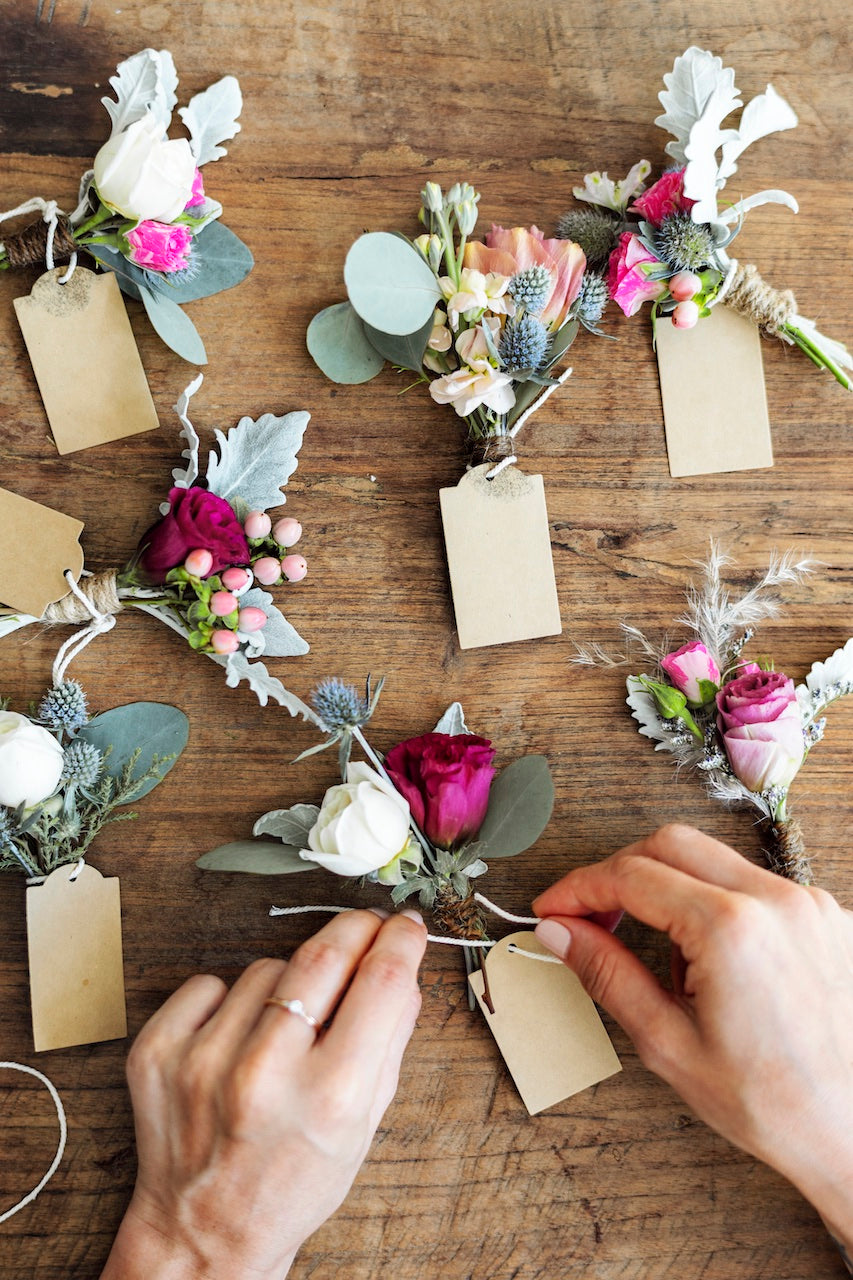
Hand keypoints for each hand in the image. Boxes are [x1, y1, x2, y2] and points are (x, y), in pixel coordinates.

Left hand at [101, 908, 426, 1279]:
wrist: (204, 1234)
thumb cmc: (291, 1185)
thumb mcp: (363, 1128)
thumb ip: (390, 1043)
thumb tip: (405, 969)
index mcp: (330, 1098)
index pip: (382, 981)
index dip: (402, 941)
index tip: (407, 926)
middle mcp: (265, 1074)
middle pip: (324, 954)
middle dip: (356, 929)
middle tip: (368, 927)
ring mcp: (204, 1061)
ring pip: (267, 967)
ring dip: (289, 982)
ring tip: (287, 1029)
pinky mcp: (157, 1054)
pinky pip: (209, 985)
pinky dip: (229, 1002)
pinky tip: (236, 1040)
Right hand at [532, 825, 852, 1251]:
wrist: (852, 1133)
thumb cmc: (772, 1103)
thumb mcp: (668, 1043)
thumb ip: (608, 974)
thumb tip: (559, 932)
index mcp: (730, 929)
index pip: (630, 875)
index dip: (578, 888)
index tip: (552, 909)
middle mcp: (775, 900)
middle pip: (671, 844)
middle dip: (619, 874)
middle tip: (589, 918)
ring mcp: (808, 904)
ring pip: (714, 860)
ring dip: (670, 890)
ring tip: (666, 962)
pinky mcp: (828, 916)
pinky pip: (754, 885)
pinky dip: (717, 905)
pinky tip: (714, 964)